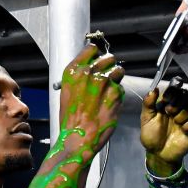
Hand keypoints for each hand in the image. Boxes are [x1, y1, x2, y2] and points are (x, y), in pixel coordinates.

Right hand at [57, 43, 125, 157]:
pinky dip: (117, 95)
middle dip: (109, 67)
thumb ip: (80, 76)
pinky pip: (121, 88)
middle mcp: (88, 72)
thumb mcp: (67, 91)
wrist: (78, 138)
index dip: (97, 56)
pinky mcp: (116, 93)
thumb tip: (91, 67)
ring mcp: (103, 82)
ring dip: (116, 79)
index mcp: (73, 70)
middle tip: (106, 79)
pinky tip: (109, 104)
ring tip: (108, 92)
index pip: (92, 49)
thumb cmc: (70, 118)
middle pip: (108, 58)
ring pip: (119, 70)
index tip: (98, 62)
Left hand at [140, 78, 187, 172]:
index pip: (175, 87)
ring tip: (175, 122)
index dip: (176, 85)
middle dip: (177, 101)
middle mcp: (179, 107)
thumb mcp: (146, 119)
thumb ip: (148, 103)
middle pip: (186, 94)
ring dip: (182, 113)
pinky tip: (183, 130)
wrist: (158, 153)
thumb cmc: (152, 136)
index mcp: (167, 102)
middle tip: (168, 111)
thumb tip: (154, 89)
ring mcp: (187, 116)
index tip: (171, 90)